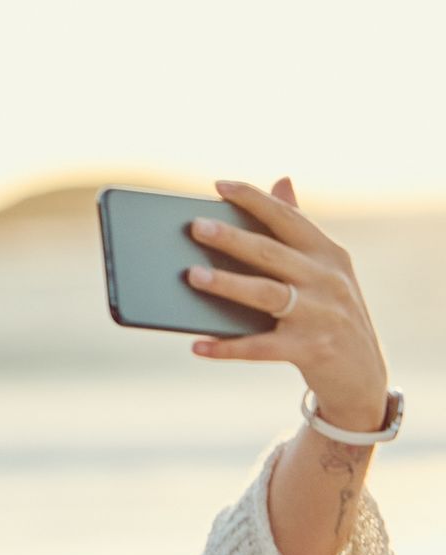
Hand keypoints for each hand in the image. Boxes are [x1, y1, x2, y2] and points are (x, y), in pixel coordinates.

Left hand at [187, 178, 389, 431]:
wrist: (362, 374)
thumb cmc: (331, 313)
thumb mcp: (326, 270)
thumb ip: (299, 230)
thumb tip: (281, 180)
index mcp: (329, 254)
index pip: (288, 218)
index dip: (255, 199)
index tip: (219, 185)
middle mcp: (328, 280)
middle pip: (271, 253)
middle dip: (232, 238)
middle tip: (195, 227)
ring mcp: (320, 316)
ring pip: (265, 294)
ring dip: (227, 284)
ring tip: (192, 275)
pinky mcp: (310, 350)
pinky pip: (260, 347)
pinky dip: (227, 347)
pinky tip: (197, 345)